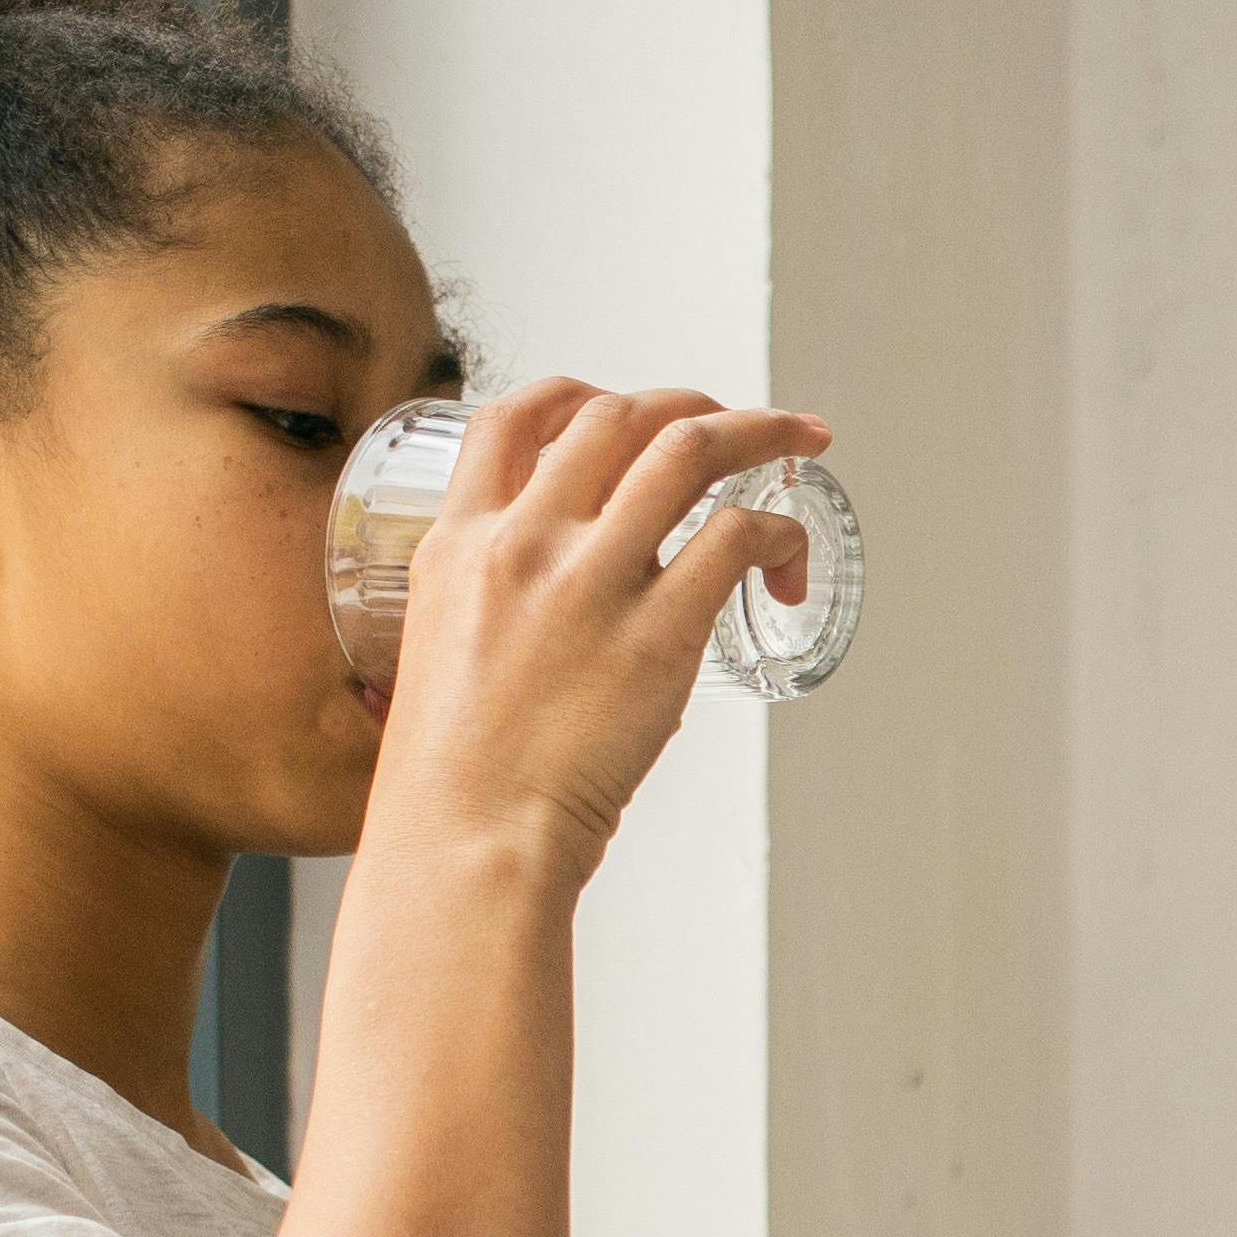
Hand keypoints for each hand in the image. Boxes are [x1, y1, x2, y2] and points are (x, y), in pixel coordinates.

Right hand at [358, 379, 830, 871]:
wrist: (468, 841)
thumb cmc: (454, 782)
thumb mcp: (436, 656)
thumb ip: (480, 613)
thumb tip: (528, 621)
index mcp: (456, 542)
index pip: (513, 418)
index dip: (580, 395)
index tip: (623, 408)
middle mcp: (524, 541)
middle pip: (617, 416)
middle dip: (691, 402)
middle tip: (737, 423)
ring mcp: (593, 581)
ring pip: (688, 449)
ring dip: (758, 431)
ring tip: (800, 440)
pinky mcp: (660, 633)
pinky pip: (736, 538)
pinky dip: (778, 531)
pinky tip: (787, 560)